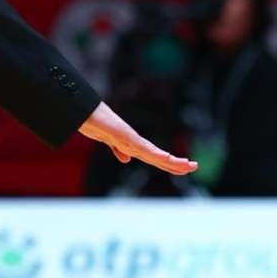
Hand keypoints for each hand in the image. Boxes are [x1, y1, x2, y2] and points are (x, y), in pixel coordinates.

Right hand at [78, 102, 195, 174]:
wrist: (82, 109)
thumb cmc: (93, 121)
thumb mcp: (106, 140)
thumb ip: (116, 148)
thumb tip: (126, 160)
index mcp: (131, 145)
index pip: (154, 157)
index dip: (168, 164)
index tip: (184, 168)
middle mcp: (134, 142)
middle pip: (158, 156)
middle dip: (176, 163)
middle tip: (195, 166)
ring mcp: (129, 139)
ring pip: (154, 154)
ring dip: (172, 160)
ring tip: (188, 165)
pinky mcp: (124, 135)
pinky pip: (141, 147)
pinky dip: (155, 153)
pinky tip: (167, 158)